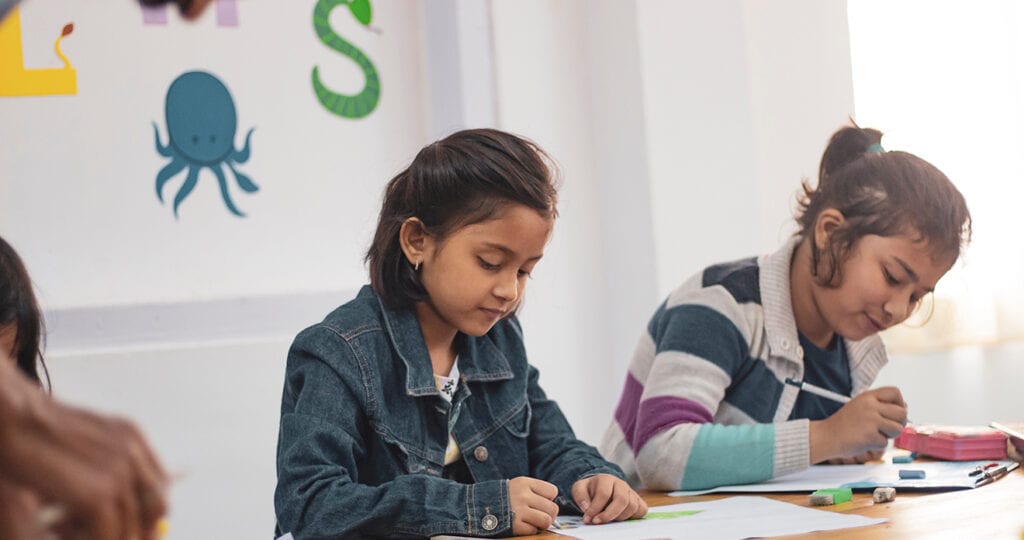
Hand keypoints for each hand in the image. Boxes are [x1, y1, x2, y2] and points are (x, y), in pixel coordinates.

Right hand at [0, 360, 168, 539]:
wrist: (11, 416)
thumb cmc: (31, 432)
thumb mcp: (79, 446)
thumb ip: (101, 469)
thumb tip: (118, 512)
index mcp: (131, 437)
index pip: (159, 485)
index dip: (146, 513)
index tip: (130, 528)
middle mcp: (132, 453)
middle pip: (156, 508)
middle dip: (138, 531)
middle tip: (109, 538)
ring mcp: (119, 473)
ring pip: (133, 527)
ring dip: (110, 538)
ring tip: (71, 533)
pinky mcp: (98, 495)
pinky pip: (108, 534)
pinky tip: (66, 535)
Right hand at [508, 476, 558, 534]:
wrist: (478, 505)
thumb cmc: (503, 497)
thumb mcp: (518, 486)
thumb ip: (535, 492)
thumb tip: (554, 507)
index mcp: (525, 483)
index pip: (552, 491)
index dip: (548, 499)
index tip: (539, 501)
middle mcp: (523, 495)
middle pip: (552, 508)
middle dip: (548, 514)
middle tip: (538, 515)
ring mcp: (519, 510)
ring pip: (546, 520)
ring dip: (542, 524)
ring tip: (533, 521)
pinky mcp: (514, 525)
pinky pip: (533, 530)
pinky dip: (530, 530)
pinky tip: (522, 525)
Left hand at [571, 474, 646, 524]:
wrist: (600, 487)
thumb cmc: (590, 490)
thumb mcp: (580, 489)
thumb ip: (580, 497)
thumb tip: (587, 508)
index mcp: (606, 479)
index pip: (604, 494)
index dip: (595, 508)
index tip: (588, 519)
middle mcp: (621, 484)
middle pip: (622, 500)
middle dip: (609, 514)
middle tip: (598, 522)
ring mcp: (631, 492)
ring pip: (632, 506)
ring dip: (619, 517)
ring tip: (608, 520)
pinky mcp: (638, 500)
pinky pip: (642, 510)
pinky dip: (633, 517)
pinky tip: (620, 518)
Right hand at [810, 386, 906, 462]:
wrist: (825, 437)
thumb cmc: (843, 425)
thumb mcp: (860, 407)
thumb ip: (880, 406)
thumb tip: (904, 408)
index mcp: (867, 396)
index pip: (894, 392)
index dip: (900, 402)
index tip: (895, 411)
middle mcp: (870, 405)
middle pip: (902, 412)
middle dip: (899, 422)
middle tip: (888, 428)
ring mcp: (870, 420)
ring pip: (898, 428)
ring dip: (889, 435)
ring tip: (874, 434)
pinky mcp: (870, 435)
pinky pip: (885, 442)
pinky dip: (877, 445)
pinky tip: (864, 441)